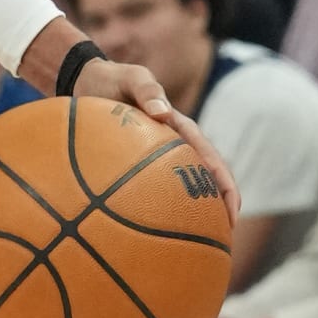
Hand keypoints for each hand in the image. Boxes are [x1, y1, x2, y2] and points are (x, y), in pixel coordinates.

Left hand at [70, 61, 239, 222]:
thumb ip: (147, 90)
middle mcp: (172, 145)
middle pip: (201, 179)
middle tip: (223, 236)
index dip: (224, 185)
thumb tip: (163, 114)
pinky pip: (148, 187)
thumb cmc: (112, 79)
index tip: (232, 211)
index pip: (209, 159)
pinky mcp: (133, 162)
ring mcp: (153, 156)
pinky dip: (154, 206)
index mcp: (179, 127)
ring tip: (195, 240)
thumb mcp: (132, 77)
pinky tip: (144, 231)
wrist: (85, 81)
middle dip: (216, 206)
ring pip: (178, 187)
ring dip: (190, 211)